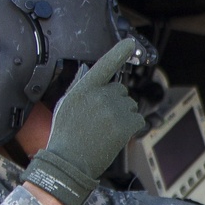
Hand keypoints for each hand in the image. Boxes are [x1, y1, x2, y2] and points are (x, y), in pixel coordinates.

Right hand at [22, 39, 145, 204]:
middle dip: (115, 102)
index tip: (131, 42)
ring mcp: (114, 110)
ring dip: (124, 116)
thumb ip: (79, 84)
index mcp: (85, 88)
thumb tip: (87, 67)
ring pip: (130, 106)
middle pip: (121, 90)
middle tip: (100, 120)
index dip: (119, 52)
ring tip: (105, 130)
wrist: (69, 162)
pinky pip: (139, 119)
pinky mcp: (125, 125)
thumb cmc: (66, 133)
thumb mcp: (66, 104)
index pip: (105, 65)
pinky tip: (117, 136)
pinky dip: (133, 127)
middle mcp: (100, 95)